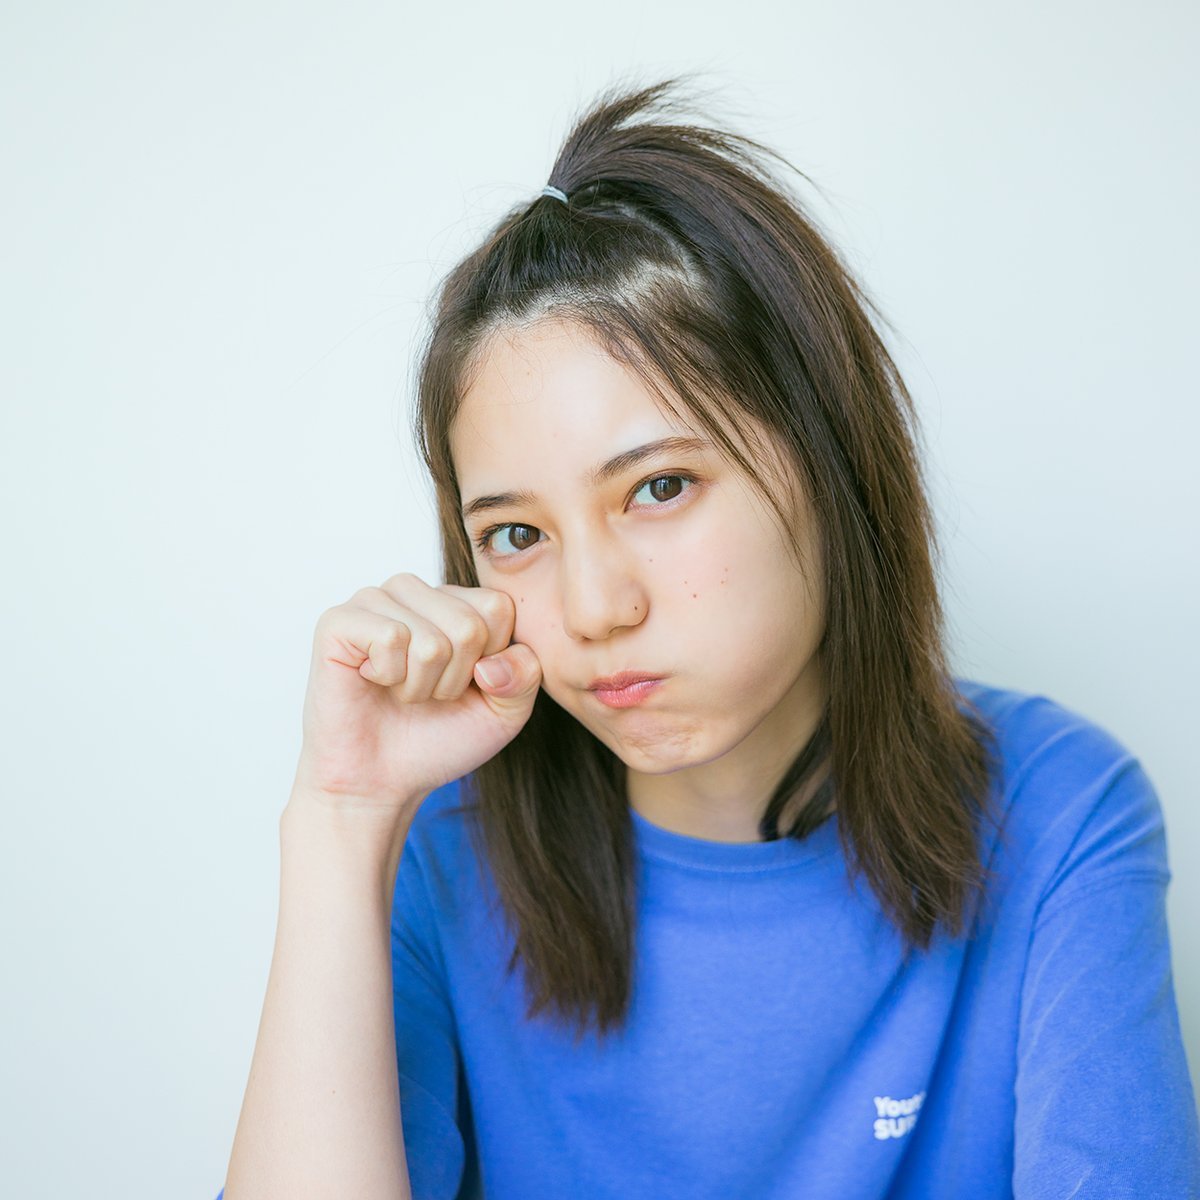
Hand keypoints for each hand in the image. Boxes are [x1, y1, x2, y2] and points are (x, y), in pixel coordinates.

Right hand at [290, 572, 541, 816]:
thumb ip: (524, 677)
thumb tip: (491, 662)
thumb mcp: (504, 713)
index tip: (464, 685)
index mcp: (456, 600)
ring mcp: (376, 600)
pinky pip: (390, 637)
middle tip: (427, 694)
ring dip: (421, 685)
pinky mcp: (339, 620)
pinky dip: (390, 677)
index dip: (490, 662)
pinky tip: (372, 681)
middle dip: (454, 680)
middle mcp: (416, 591)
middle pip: (469, 625)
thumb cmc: (440, 740)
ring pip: (431, 638)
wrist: (380, 782)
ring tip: (400, 690)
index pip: (500, 606)